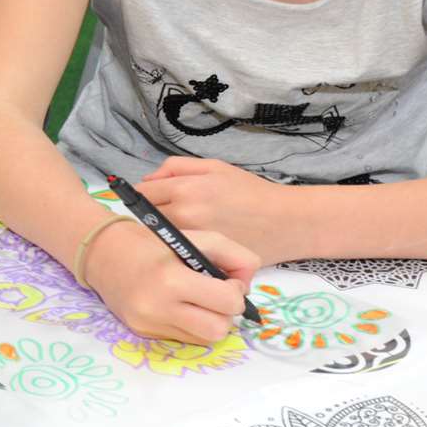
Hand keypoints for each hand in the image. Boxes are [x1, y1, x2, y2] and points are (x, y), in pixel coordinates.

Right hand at [81, 219, 259, 344]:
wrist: (100, 251)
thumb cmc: (150, 240)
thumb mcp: (193, 236)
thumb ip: (231, 255)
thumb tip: (247, 285)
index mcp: (170, 279)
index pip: (227, 303)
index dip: (235, 293)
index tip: (226, 281)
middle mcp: (157, 307)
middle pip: (218, 330)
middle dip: (224, 314)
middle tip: (216, 295)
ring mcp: (148, 324)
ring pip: (203, 340)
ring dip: (209, 322)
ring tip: (198, 301)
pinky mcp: (143, 333)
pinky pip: (183, 338)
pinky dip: (190, 324)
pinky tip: (179, 305)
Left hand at [137, 156, 294, 262]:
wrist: (286, 222)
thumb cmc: (251, 191)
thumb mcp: (215, 167)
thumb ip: (176, 168)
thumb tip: (148, 181)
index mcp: (186, 189)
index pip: (141, 195)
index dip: (140, 197)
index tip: (145, 201)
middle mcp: (185, 215)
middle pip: (144, 219)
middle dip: (145, 218)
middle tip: (157, 218)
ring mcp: (193, 241)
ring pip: (157, 239)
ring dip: (157, 236)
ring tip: (170, 232)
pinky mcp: (203, 260)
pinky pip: (176, 255)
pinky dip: (175, 251)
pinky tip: (184, 247)